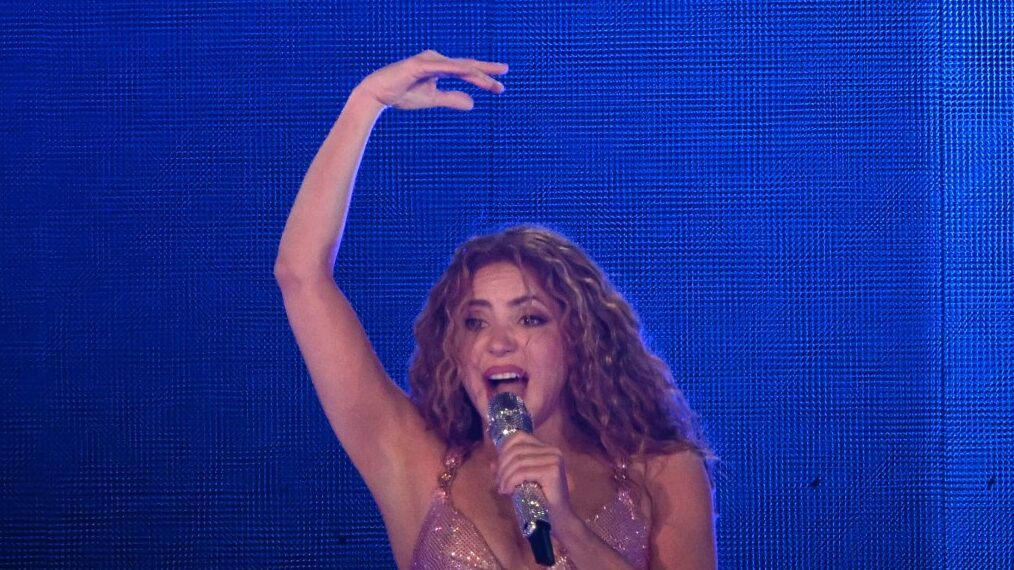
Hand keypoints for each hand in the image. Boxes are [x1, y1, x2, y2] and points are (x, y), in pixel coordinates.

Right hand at [356, 50, 507, 110]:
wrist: (378, 94)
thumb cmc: (403, 95)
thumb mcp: (433, 99)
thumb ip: (452, 99)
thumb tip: (473, 104)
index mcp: (440, 67)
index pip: (466, 71)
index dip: (484, 78)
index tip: (500, 87)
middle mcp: (437, 60)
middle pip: (467, 65)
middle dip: (486, 71)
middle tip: (506, 71)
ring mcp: (429, 60)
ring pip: (458, 67)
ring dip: (476, 75)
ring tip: (492, 83)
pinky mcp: (421, 65)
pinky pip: (444, 68)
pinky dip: (458, 71)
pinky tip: (471, 74)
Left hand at [492, 433, 577, 524]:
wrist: (558, 520)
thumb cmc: (539, 501)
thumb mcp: (519, 482)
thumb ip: (508, 470)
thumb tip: (492, 464)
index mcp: (546, 448)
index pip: (519, 436)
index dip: (503, 449)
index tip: (498, 468)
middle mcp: (552, 450)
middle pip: (516, 449)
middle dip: (502, 466)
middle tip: (498, 483)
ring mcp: (554, 460)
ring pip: (517, 461)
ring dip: (505, 476)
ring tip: (502, 489)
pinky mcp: (552, 471)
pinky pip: (522, 472)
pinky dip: (510, 482)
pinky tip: (508, 492)